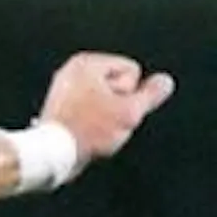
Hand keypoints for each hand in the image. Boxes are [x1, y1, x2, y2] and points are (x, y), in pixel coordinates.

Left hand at [37, 52, 175, 166]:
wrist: (52, 153)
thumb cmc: (87, 130)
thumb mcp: (129, 112)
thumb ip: (151, 94)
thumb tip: (164, 82)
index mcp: (87, 63)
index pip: (132, 71)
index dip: (130, 93)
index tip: (110, 106)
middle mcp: (73, 70)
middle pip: (120, 85)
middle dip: (118, 104)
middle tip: (100, 119)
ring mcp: (64, 88)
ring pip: (107, 101)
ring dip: (107, 116)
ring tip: (92, 127)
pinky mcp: (61, 106)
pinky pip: (91, 111)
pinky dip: (91, 122)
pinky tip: (84, 132)